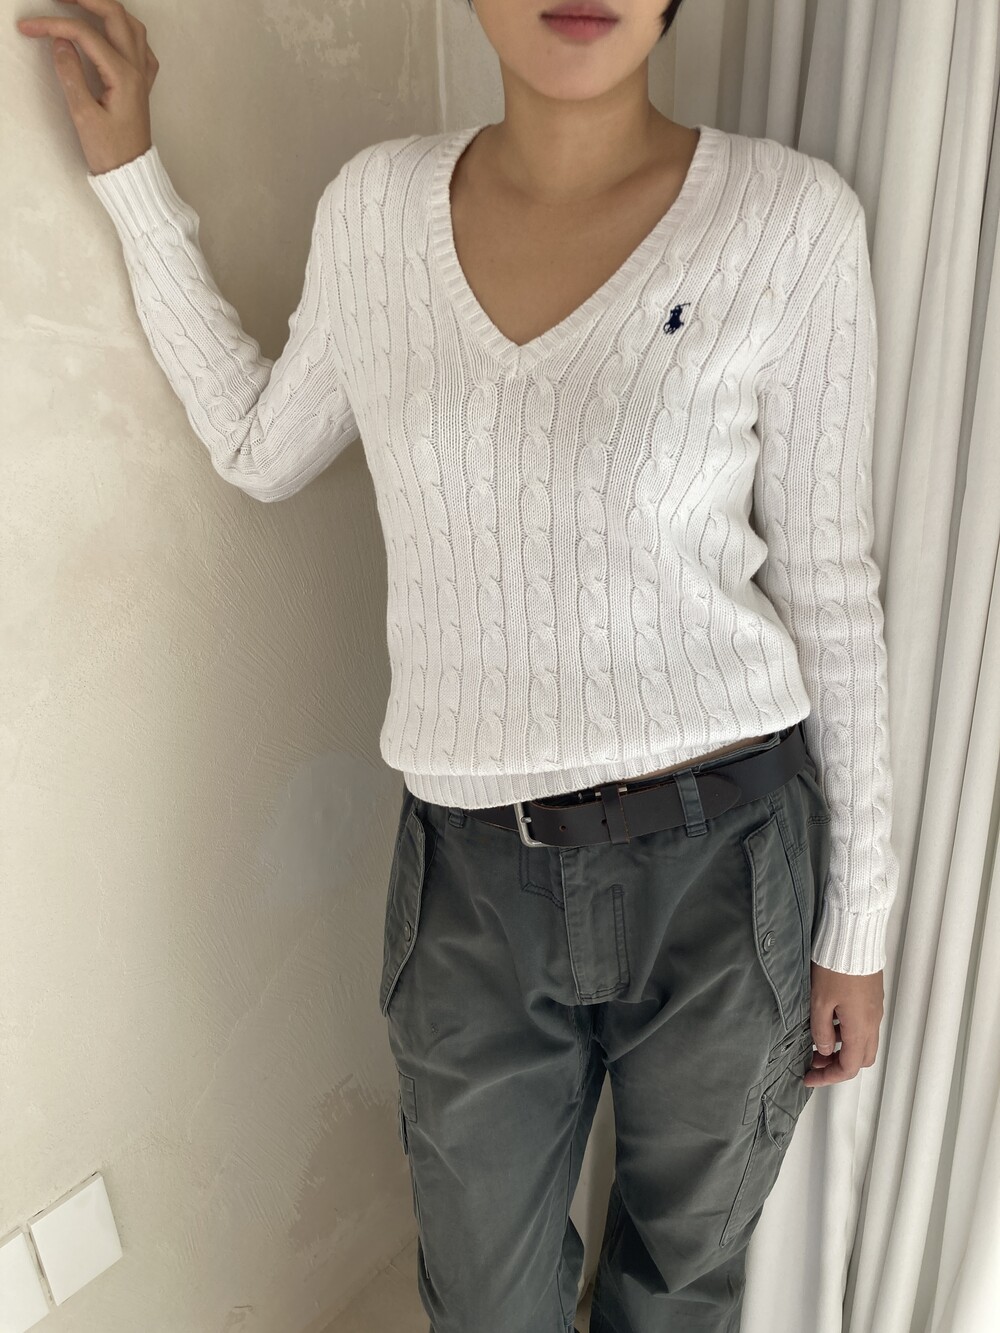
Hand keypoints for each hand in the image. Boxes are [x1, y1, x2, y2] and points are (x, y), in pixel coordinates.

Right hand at [16, 0, 158, 174]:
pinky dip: (124, 30)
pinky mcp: (142, 83)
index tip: (27, 28)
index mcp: (123, 75)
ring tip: (79, 4)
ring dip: (106, 8)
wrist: (133, 174)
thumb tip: (60, 42)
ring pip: (130, 24)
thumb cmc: (109, 151)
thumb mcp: (83, 116)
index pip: (84, 34)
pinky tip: (109, 32)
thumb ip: (70, 74)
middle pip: (114, 14)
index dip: (52, 24)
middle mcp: (137, 69)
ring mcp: (143, 74)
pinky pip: (140, 45)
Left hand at [803, 962, 883, 1085]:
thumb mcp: (819, 1002)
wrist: (854, 938)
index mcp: (860, 1028)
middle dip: (837, 1065)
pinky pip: (864, 1025)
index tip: (810, 1078)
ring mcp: (875, 1010)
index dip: (828, 1077)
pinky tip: (828, 1021)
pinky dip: (847, 1032)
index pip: (848, 1067)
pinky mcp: (873, 998)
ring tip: (817, 1041)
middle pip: (860, 1058)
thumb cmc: (837, 967)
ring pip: (863, 1042)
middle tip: (815, 1062)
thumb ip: (821, 1030)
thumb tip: (823, 1049)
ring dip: (842, 1048)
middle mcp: (872, 1022)